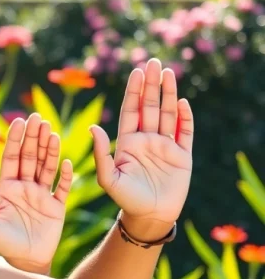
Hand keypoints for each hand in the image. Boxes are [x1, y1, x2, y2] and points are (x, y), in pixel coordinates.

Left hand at [0, 113, 73, 271]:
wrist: (24, 262)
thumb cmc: (2, 245)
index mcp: (6, 188)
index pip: (11, 158)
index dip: (15, 139)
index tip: (19, 121)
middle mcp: (24, 187)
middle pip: (30, 156)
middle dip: (33, 137)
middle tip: (38, 118)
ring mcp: (41, 195)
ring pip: (46, 166)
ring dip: (50, 149)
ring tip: (52, 130)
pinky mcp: (56, 206)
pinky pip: (62, 187)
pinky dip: (65, 175)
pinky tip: (66, 162)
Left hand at [89, 58, 192, 231]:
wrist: (149, 217)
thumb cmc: (125, 199)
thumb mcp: (108, 178)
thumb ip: (101, 154)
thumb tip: (93, 128)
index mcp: (127, 142)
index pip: (131, 110)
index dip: (133, 91)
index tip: (136, 71)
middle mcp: (146, 139)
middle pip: (149, 106)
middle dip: (151, 84)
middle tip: (153, 62)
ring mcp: (165, 146)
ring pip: (167, 114)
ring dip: (168, 93)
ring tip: (168, 72)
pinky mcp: (182, 155)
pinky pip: (185, 132)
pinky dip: (185, 118)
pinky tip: (182, 102)